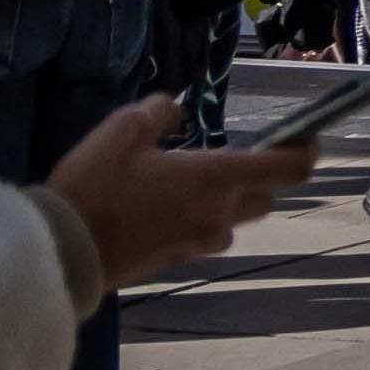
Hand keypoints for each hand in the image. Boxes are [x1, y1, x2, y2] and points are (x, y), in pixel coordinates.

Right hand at [45, 98, 305, 292]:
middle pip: (266, 196)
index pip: (289, 170)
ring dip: (229, 201)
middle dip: (260, 177)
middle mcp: (219, 213)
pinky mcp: (179, 260)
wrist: (65, 252)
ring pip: (237, 219)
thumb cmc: (95, 186)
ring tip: (191, 183)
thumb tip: (175, 110)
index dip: (305, 152)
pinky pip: (208, 235)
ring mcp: (200, 241)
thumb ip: (160, 111)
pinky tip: (165, 206)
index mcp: (216, 178)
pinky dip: (201, 219)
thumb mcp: (122, 129)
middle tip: (230, 158)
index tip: (304, 139)